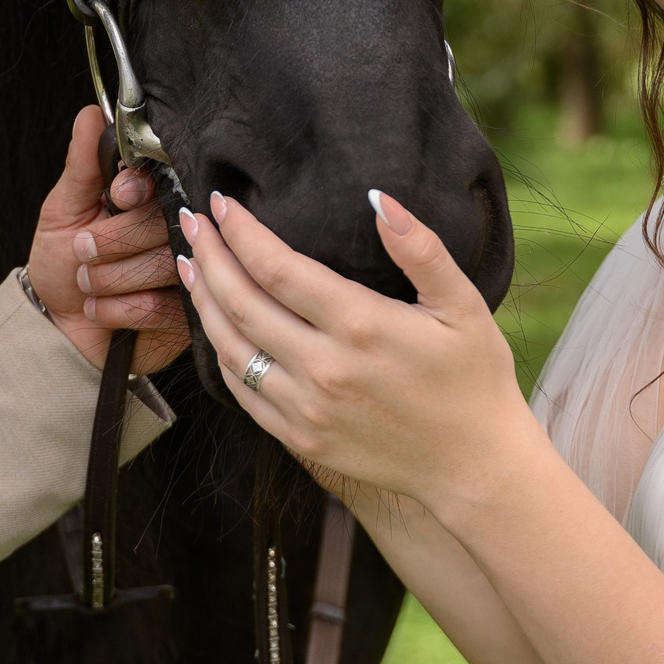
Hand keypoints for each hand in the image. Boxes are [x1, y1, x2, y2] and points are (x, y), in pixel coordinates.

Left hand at [26, 107, 189, 372]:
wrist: (57, 324)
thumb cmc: (61, 261)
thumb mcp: (63, 209)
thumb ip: (82, 165)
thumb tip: (91, 113)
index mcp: (149, 198)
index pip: (161, 180)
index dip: (136, 190)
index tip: (114, 197)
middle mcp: (173, 229)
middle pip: (160, 224)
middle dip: (110, 243)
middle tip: (82, 252)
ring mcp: (184, 272)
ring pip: (160, 266)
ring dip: (108, 280)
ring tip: (87, 283)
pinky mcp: (185, 314)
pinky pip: (158, 306)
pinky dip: (115, 310)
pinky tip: (99, 309)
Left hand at [178, 188, 532, 516]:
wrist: (473, 466)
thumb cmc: (473, 378)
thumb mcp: (463, 304)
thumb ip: (420, 248)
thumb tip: (378, 197)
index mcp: (359, 326)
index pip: (276, 267)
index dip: (240, 232)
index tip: (220, 202)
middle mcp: (323, 368)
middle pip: (240, 302)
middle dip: (209, 255)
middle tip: (190, 220)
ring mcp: (305, 408)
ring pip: (231, 347)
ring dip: (203, 301)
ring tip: (189, 263)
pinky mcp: (299, 438)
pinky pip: (242, 391)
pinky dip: (220, 352)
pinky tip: (214, 325)